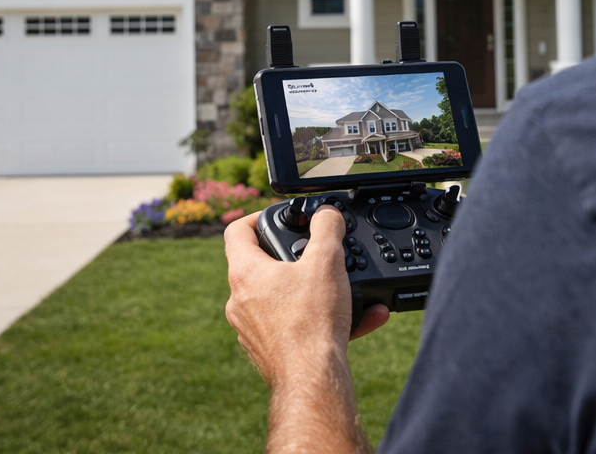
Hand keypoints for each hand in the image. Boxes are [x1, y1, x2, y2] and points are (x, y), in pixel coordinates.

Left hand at [224, 206, 389, 453]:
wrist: (313, 380)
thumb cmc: (312, 322)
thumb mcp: (326, 260)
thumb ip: (327, 228)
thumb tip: (326, 214)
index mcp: (245, 273)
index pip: (236, 230)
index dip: (256, 216)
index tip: (280, 218)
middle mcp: (240, 301)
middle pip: (260, 265)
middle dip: (292, 257)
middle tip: (316, 254)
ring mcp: (252, 329)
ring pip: (282, 298)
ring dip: (314, 290)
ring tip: (346, 290)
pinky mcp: (268, 350)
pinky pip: (295, 325)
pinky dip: (321, 318)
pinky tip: (359, 319)